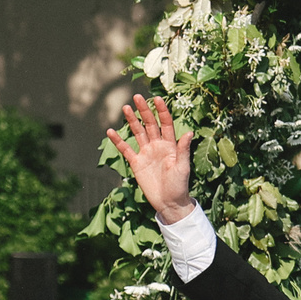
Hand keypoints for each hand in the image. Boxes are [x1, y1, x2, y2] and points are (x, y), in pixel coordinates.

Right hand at [106, 93, 195, 224]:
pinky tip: (110, 131)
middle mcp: (157, 145)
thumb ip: (183, 149)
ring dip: (131, 121)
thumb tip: (189, 132)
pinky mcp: (136, 163)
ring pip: (138, 133)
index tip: (157, 98)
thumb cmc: (180, 185)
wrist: (169, 202)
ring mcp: (146, 153)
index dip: (162, 111)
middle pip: (150, 124)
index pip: (166, 123)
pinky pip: (126, 149)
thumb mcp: (183, 167)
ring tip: (125, 108)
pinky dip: (118, 141)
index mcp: (170, 145)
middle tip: (137, 97)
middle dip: (144, 111)